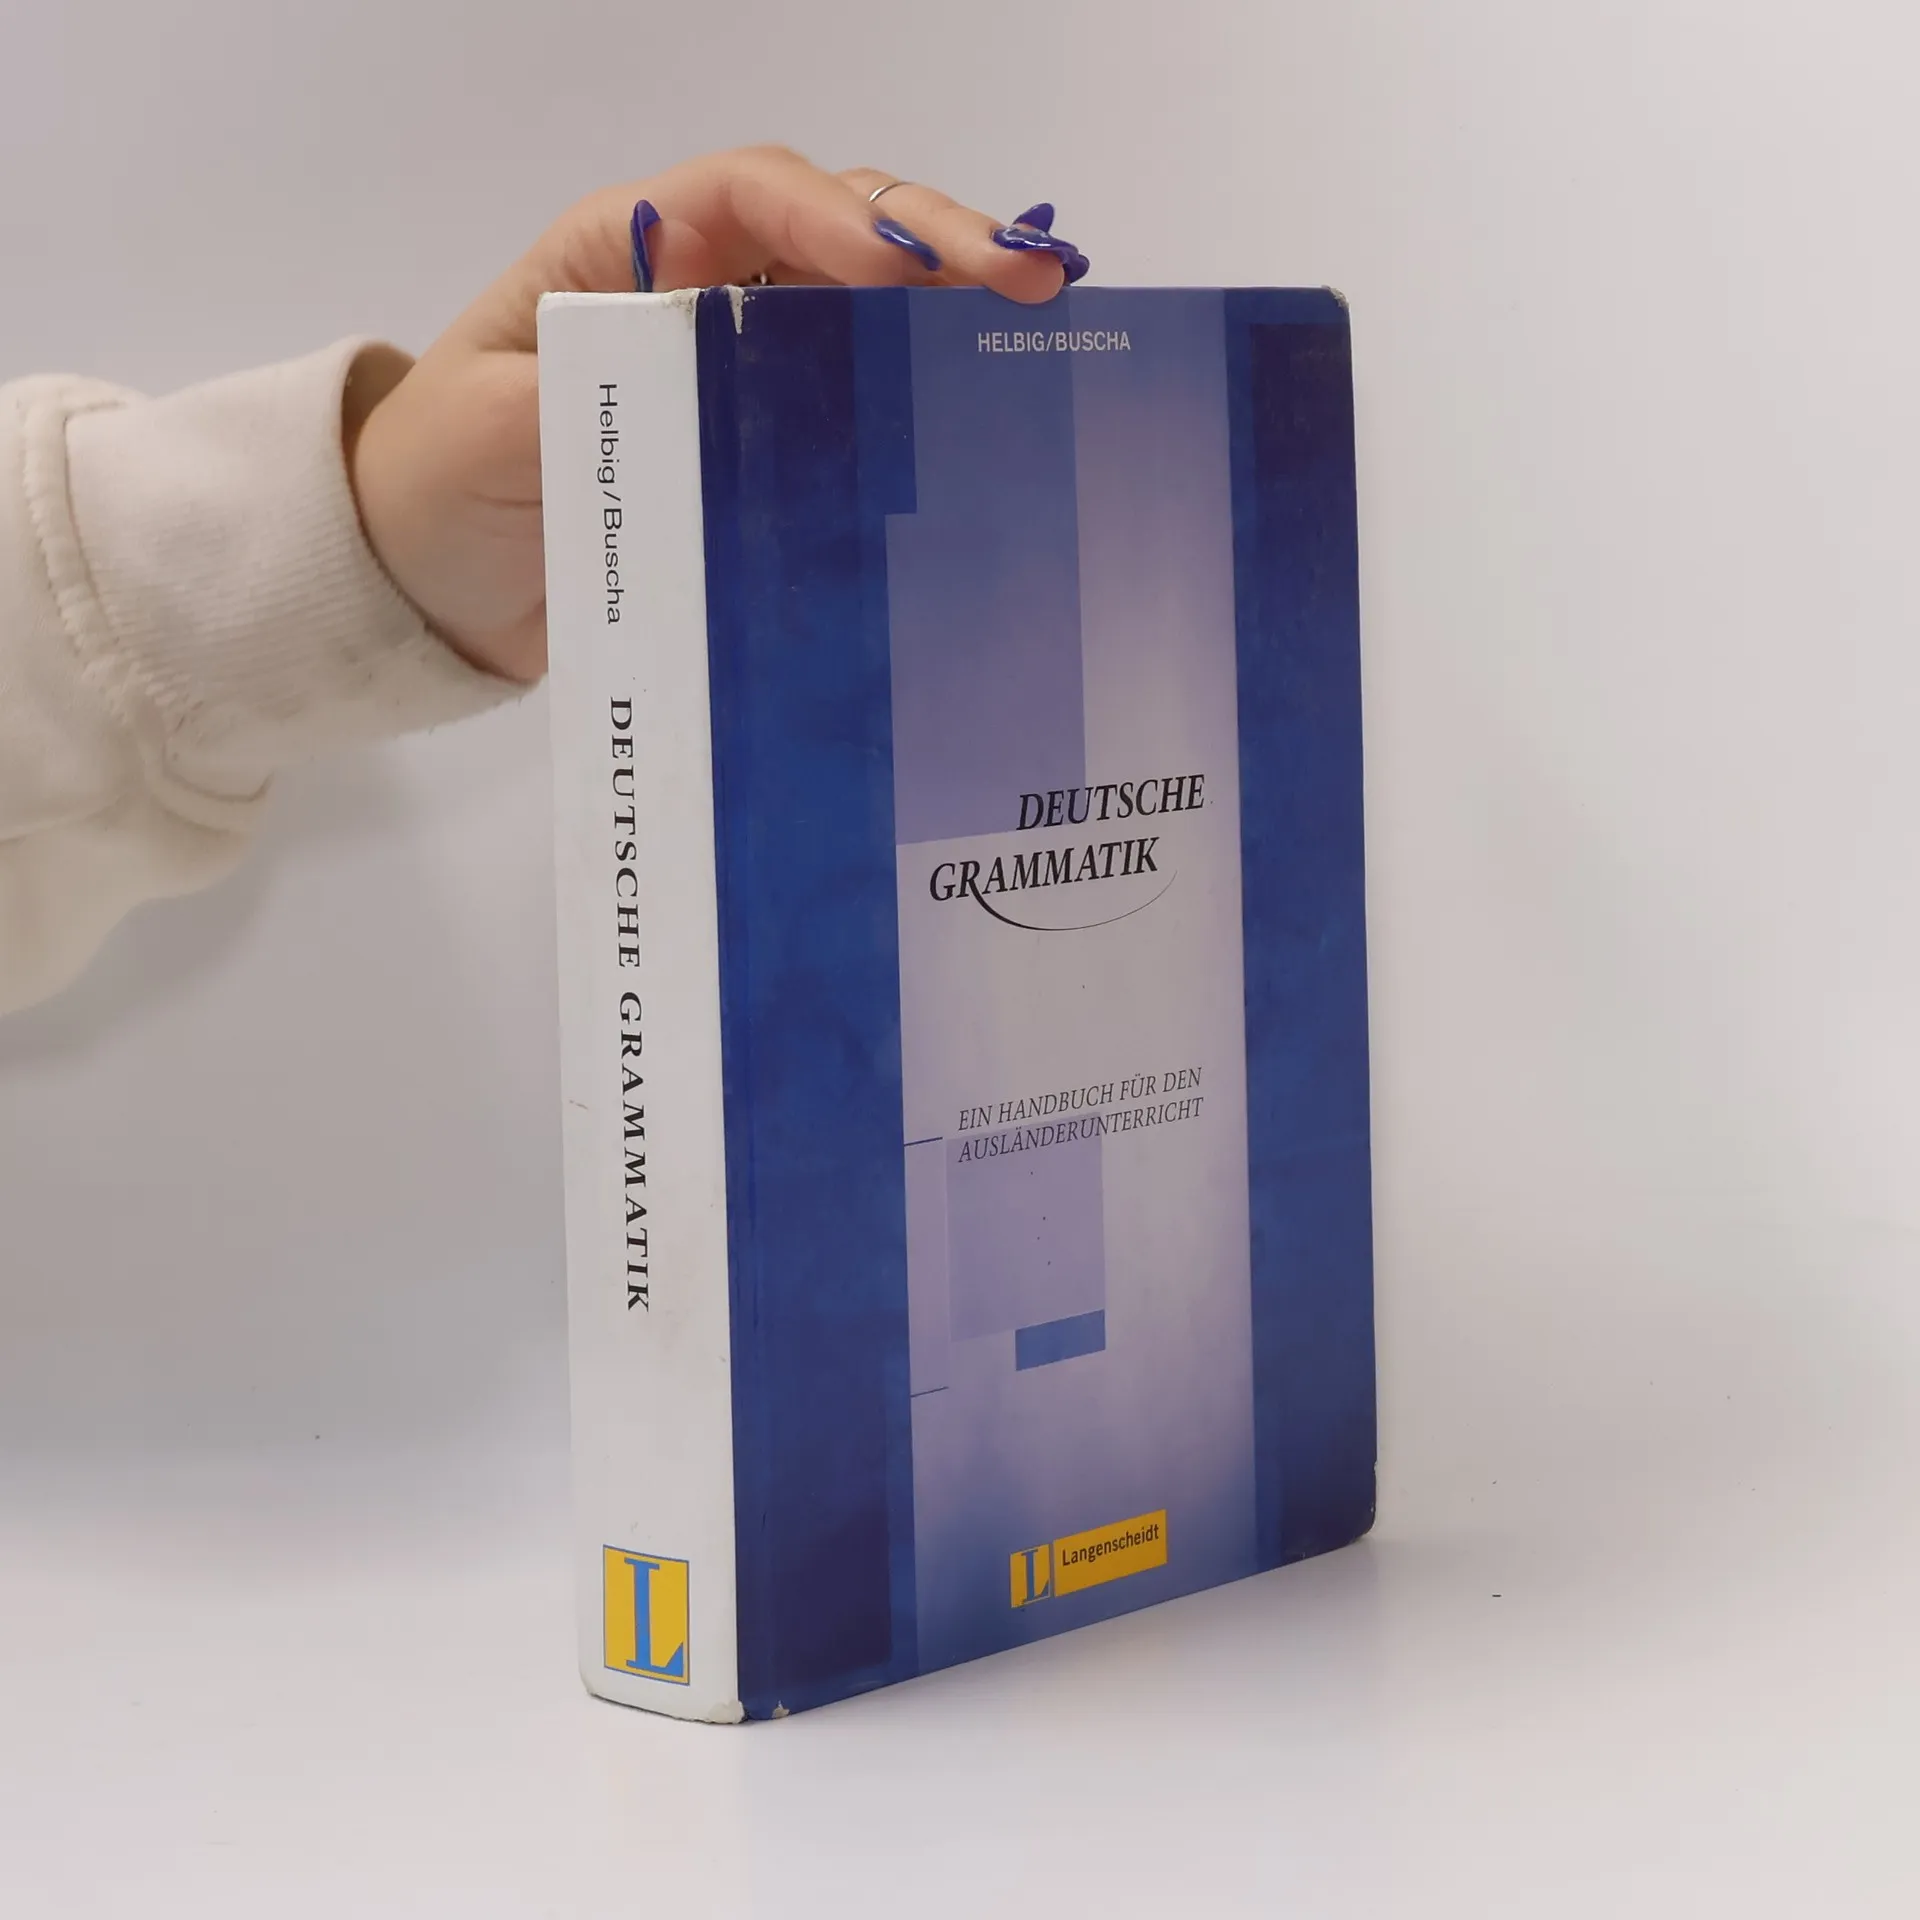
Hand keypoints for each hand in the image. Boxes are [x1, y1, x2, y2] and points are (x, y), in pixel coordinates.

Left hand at [347, 147, 1089, 684]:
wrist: (423, 589)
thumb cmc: (436, 488)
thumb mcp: (491, 430)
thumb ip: (587, 389)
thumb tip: (704, 371)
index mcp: (620, 253)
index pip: (748, 196)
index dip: (836, 218)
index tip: (909, 270)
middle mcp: (692, 290)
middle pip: (832, 232)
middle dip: (934, 243)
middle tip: (1031, 283)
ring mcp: (732, 368)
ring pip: (860, 310)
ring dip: (948, 311)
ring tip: (1038, 329)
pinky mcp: (755, 447)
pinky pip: (851, 406)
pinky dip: (920, 398)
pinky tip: (983, 411)